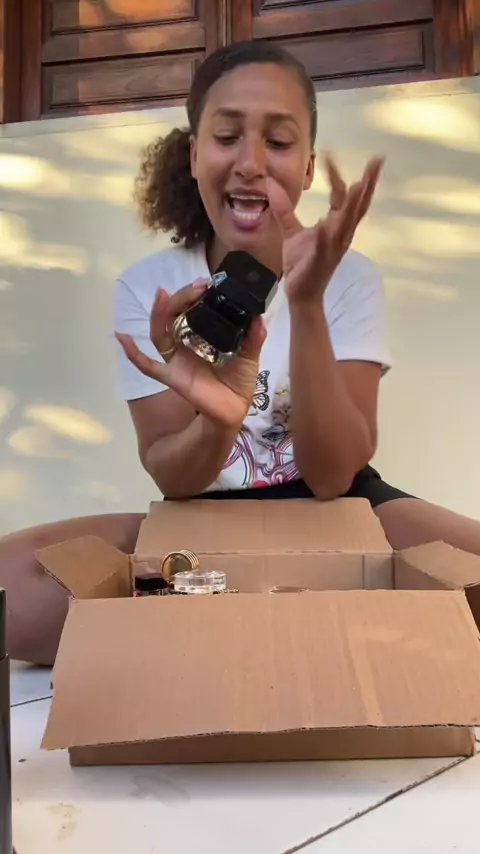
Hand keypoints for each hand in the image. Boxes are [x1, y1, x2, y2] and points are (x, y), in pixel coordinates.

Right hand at [116, 280, 265, 428]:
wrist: (236, 409)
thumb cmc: (238, 381)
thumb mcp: (250, 354)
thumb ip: (254, 336)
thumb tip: (259, 316)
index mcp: (199, 338)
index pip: (189, 312)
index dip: (192, 296)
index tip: (205, 284)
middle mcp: (184, 346)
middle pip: (171, 317)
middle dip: (179, 299)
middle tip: (196, 287)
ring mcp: (176, 361)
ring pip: (159, 334)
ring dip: (159, 313)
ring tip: (163, 294)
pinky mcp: (173, 377)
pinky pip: (148, 366)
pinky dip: (133, 353)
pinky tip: (122, 337)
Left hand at [267, 155, 383, 305]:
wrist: (301, 294)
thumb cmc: (302, 264)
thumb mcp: (291, 231)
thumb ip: (284, 209)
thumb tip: (270, 185)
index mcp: (335, 226)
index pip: (340, 196)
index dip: (337, 176)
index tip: (330, 155)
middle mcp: (340, 234)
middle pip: (357, 205)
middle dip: (367, 184)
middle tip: (376, 162)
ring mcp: (332, 247)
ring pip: (346, 223)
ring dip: (353, 204)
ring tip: (360, 184)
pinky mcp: (320, 261)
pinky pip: (324, 246)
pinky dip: (325, 236)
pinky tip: (325, 223)